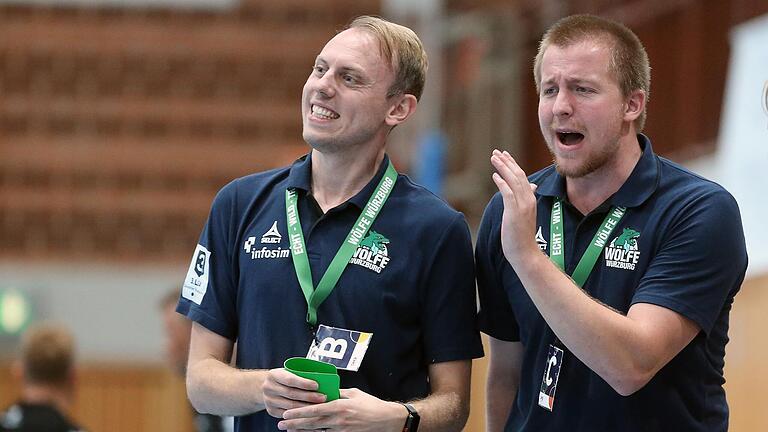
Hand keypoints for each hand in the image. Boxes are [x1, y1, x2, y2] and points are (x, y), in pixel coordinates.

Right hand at [263, 368, 326, 418]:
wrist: (267, 386)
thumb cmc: (283, 378)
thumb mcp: (288, 371)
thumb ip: (300, 374)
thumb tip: (321, 378)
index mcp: (274, 375)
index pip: (290, 380)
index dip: (304, 383)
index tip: (316, 385)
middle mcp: (269, 387)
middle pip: (291, 394)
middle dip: (308, 396)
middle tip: (322, 397)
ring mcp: (269, 401)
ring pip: (290, 406)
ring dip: (306, 407)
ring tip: (319, 406)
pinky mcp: (271, 411)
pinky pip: (287, 415)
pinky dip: (299, 414)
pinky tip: (309, 413)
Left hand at [277, 388, 406, 431]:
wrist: (386, 420)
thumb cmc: (371, 405)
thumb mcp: (354, 394)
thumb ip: (337, 393)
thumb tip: (324, 391)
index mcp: (340, 407)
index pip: (315, 410)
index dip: (299, 412)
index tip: (287, 413)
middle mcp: (338, 420)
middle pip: (312, 422)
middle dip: (295, 423)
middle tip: (281, 423)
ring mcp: (341, 430)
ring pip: (317, 431)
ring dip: (301, 430)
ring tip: (288, 430)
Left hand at [490, 149, 538, 266]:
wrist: (525, 253)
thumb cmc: (522, 236)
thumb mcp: (525, 214)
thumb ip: (526, 199)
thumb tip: (532, 187)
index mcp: (530, 199)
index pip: (522, 177)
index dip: (513, 165)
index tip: (504, 155)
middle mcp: (528, 200)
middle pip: (518, 175)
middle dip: (507, 162)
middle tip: (496, 152)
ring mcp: (523, 206)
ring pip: (514, 181)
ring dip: (503, 168)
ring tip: (494, 158)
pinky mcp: (515, 213)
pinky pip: (508, 194)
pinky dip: (502, 183)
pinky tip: (495, 176)